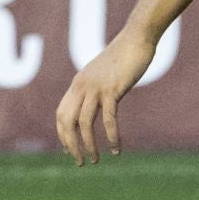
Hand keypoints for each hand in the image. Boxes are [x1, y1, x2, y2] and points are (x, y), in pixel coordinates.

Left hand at [56, 26, 154, 164]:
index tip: (69, 150)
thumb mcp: (104, 73)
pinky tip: (116, 149)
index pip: (61, 113)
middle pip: (67, 121)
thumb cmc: (124, 55)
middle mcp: (82, 86)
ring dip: (88, 145)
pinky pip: (108, 118)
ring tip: (94, 160)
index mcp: (78, 83)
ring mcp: (96, 87)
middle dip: (71, 144)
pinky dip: (111, 136)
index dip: (62, 134)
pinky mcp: (113, 89)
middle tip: (79, 161)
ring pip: (84, 123)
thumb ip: (97, 88)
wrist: (137, 37)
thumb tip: (96, 103)